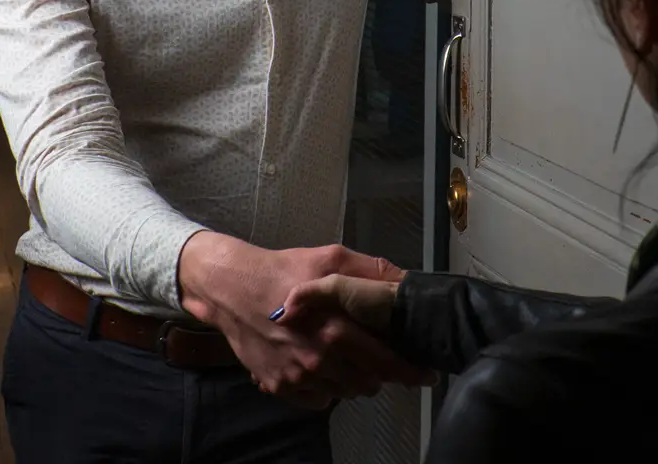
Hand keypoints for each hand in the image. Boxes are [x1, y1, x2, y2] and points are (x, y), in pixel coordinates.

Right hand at [178, 232, 424, 407]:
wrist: (232, 289)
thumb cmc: (284, 270)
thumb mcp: (330, 258)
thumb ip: (370, 270)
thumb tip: (406, 280)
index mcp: (337, 329)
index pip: (387, 363)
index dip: (411, 370)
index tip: (425, 372)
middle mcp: (319, 360)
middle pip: (369, 383)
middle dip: (380, 373)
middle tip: (380, 360)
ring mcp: (298, 377)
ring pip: (345, 392)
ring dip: (353, 379)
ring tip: (347, 357)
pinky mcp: (280, 387)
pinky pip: (318, 399)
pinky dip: (325, 388)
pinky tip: (321, 366)